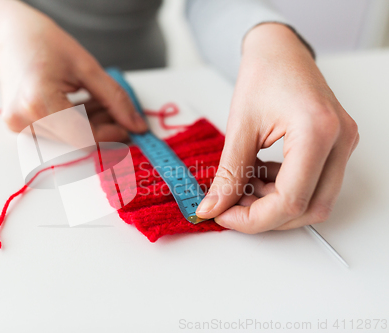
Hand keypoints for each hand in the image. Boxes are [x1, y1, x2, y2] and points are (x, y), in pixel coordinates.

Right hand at [0, 0, 146, 143]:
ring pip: (68, 140)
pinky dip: (76, 124)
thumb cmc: (42, 41)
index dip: (111, 135)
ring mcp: (17, 125)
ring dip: (90, 126)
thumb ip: (115, 99)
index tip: (129, 128)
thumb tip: (136, 125)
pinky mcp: (18, 126)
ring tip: (98, 102)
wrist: (7, 34)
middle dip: (102, 129)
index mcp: (38, 101)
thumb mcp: (87, 67)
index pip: (83, 137)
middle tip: (118, 112)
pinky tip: (83, 105)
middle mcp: (22, 120)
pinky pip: (56, 133)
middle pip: (76, 141)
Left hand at [196, 23, 358, 232]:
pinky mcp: (337, 147)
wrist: (280, 52)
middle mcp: (340, 140)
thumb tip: (212, 207)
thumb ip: (228, 173)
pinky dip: (284, 190)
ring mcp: (343, 145)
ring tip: (243, 186)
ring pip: (315, 201)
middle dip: (266, 216)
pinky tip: (259, 176)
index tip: (224, 215)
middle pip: (309, 208)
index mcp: (317, 130)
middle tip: (231, 207)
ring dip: (275, 204)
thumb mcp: (239, 127)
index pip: (291, 199)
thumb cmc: (264, 75)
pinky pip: (315, 185)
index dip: (254, 218)